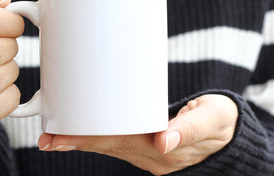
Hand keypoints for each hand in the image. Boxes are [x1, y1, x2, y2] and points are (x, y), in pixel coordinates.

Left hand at [38, 94, 237, 174]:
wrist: (228, 134)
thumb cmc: (220, 122)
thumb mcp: (212, 118)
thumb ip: (189, 128)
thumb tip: (164, 140)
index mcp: (164, 149)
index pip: (118, 143)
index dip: (88, 140)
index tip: (60, 139)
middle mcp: (152, 155)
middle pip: (107, 147)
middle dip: (75, 142)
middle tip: (46, 138)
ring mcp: (149, 153)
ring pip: (110, 147)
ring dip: (83, 141)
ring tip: (54, 136)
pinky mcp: (149, 146)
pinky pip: (119, 144)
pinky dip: (99, 138)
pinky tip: (84, 132)